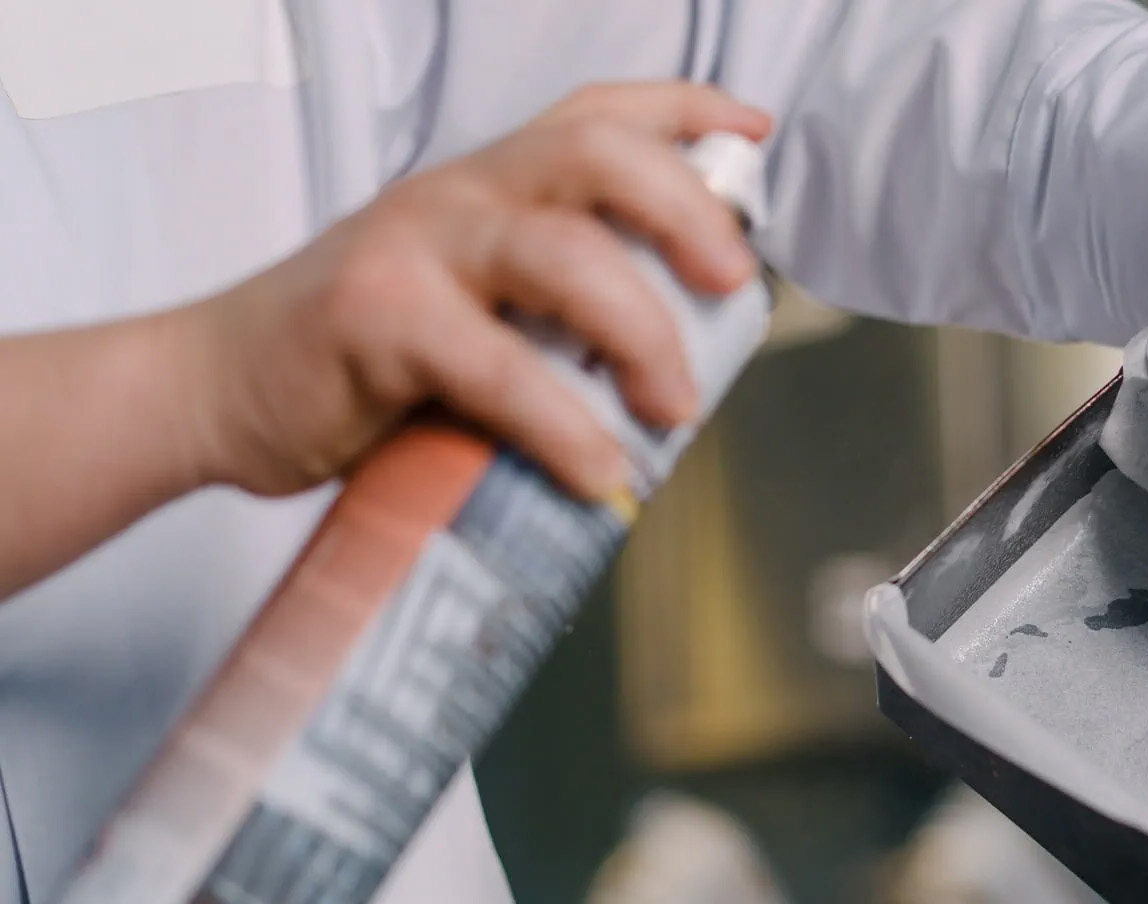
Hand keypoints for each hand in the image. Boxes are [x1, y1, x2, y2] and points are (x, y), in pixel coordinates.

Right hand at [170, 82, 770, 500]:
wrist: (213, 389)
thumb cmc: (357, 354)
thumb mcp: (464, 299)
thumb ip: (550, 307)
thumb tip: (676, 365)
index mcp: (488, 182)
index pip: (596, 113)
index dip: (682, 111)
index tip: (750, 133)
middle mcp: (458, 194)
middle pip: (599, 158)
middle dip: (688, 213)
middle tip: (734, 286)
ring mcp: (414, 249)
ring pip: (566, 257)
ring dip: (644, 336)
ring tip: (676, 408)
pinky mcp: (375, 321)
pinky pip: (500, 369)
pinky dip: (565, 427)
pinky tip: (598, 470)